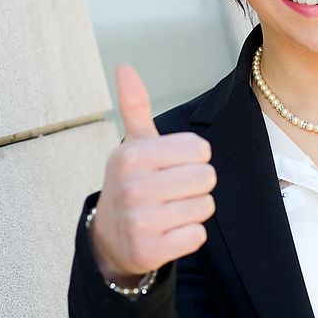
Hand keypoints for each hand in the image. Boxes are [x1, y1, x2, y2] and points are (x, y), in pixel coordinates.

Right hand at [90, 65, 215, 285]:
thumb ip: (135, 106)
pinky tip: (167, 232)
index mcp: (132, 156)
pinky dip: (189, 235)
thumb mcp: (133, 145)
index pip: (201, 149)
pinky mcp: (150, 251)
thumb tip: (125, 67)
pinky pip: (198, 235)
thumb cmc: (132, 182)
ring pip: (206, 207)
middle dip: (197, 184)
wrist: (110, 238)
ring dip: (194, 210)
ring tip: (169, 210)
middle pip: (207, 178)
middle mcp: (132, 187)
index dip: (194, 158)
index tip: (172, 165)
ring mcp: (139, 222)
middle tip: (172, 190)